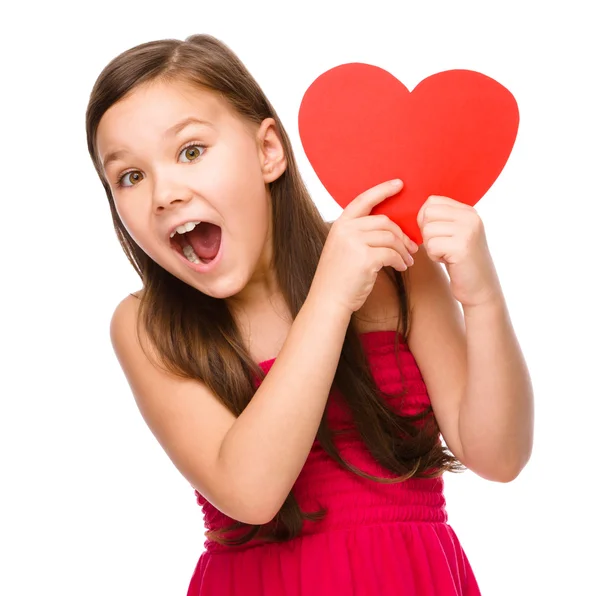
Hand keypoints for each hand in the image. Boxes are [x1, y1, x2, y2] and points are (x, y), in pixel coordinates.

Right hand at [311, 179, 417, 314]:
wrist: (328, 300)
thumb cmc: (339, 278)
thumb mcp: (343, 249)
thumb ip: (359, 234)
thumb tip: (390, 229)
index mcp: (340, 225)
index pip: (364, 200)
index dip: (383, 190)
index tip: (399, 184)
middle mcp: (345, 230)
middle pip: (384, 222)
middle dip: (402, 234)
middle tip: (412, 247)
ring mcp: (354, 243)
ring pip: (391, 238)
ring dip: (404, 250)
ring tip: (408, 260)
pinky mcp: (365, 258)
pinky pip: (392, 254)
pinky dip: (401, 261)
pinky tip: (402, 268)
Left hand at [417, 196, 502, 307]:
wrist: (480, 288)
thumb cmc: (460, 261)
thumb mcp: (454, 233)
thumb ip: (440, 218)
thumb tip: (412, 209)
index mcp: (468, 211)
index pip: (432, 201)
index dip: (425, 219)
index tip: (437, 235)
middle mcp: (470, 217)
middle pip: (427, 214)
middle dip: (427, 233)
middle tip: (442, 246)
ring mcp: (468, 231)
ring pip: (427, 230)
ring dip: (431, 247)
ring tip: (447, 254)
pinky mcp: (462, 246)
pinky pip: (431, 246)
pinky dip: (434, 256)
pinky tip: (449, 261)